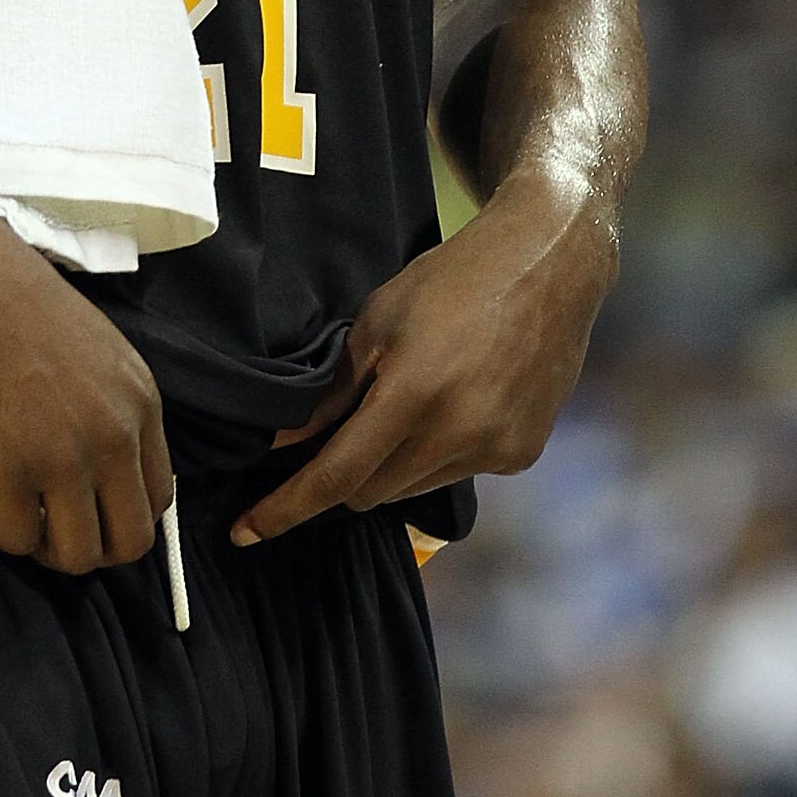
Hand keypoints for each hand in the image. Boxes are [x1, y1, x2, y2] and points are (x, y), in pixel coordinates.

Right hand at [0, 192, 172, 573]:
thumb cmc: (13, 305)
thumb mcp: (98, 353)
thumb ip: (114, 410)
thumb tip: (106, 472)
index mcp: (140, 404)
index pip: (158, 500)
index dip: (118, 516)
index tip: (81, 505)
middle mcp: (114, 437)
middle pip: (129, 541)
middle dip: (88, 547)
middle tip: (47, 524)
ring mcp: (63, 458)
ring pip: (76, 555)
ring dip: (41, 545)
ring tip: (10, 508)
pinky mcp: (6, 471)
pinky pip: (13, 538)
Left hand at [232, 173, 615, 545]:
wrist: (550, 263)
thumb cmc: (453, 280)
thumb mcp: (378, 321)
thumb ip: (332, 393)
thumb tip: (282, 443)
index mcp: (414, 394)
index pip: (336, 475)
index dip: (285, 509)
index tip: (246, 533)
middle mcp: (459, 433)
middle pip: (372, 492)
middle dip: (341, 479)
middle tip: (328, 443)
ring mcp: (496, 448)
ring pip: (413, 489)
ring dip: (392, 467)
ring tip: (403, 408)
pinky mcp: (522, 454)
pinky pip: (457, 474)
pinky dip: (437, 455)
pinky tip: (450, 407)